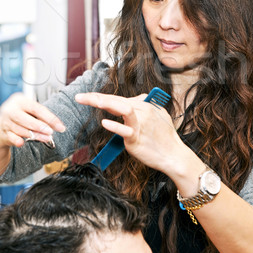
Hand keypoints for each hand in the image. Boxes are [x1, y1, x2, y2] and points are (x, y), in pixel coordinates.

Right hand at [0, 93, 65, 148]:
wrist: (1, 125)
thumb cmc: (20, 116)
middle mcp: (10, 109)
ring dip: (36, 136)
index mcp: (19, 100)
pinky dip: (17, 140)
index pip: (37, 108)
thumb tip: (56, 125)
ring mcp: (5, 121)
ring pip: (22, 130)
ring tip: (46, 138)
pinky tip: (22, 143)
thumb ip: (41, 116)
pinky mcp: (3, 133)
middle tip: (51, 132)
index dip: (50, 118)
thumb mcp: (29, 111)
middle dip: (41, 127)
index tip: (60, 126)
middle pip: (28, 119)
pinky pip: (11, 137)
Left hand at [74, 92, 188, 172]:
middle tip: (79, 97)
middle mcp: (142, 112)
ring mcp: (140, 125)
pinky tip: (105, 122)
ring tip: (92, 101)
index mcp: (144, 105)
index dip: (101, 96)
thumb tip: (131, 101)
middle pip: (117, 101)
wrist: (174, 155)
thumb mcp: (159, 114)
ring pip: (123, 109)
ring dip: (107, 103)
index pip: (118, 98)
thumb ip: (144, 106)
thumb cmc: (165, 137)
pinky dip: (115, 126)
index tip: (86, 97)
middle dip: (96, 97)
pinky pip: (126, 130)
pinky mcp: (137, 139)